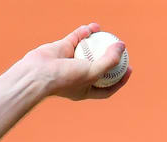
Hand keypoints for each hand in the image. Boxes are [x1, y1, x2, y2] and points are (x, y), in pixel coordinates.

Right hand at [18, 23, 132, 100]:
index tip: (129, 69)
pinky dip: (84, 32)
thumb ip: (109, 61)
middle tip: (121, 49)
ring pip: (88, 50)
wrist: (37, 73)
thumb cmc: (65, 79)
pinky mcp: (61, 49)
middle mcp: (78, 76)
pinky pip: (75, 38)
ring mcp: (70, 62)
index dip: (120, 80)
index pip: (107, 87)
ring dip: (98, 43)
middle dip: (110, 58)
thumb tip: (122, 46)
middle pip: (99, 66)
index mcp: (86, 89)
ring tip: (108, 35)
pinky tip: (93, 27)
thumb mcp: (93, 72)